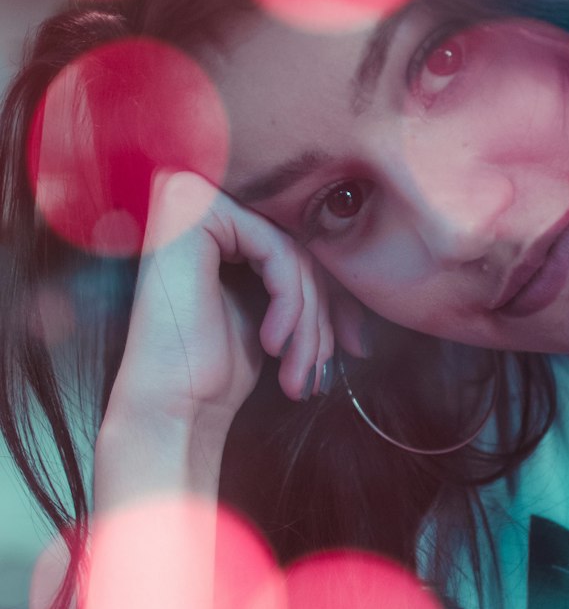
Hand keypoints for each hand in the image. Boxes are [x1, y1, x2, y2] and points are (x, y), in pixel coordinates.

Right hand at [107, 169, 334, 440]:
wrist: (170, 407)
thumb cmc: (214, 370)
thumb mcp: (273, 316)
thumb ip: (305, 285)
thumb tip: (359, 289)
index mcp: (213, 224)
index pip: (297, 247)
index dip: (331, 301)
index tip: (350, 348)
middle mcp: (197, 201)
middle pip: (296, 246)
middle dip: (322, 314)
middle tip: (321, 369)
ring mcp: (192, 201)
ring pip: (292, 249)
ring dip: (309, 319)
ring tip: (299, 370)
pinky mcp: (196, 213)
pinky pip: (276, 248)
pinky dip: (289, 301)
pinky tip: (272, 343)